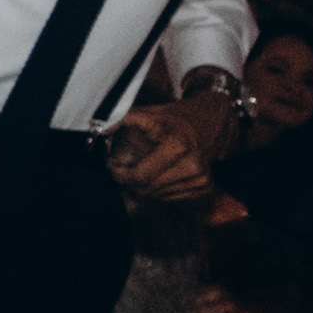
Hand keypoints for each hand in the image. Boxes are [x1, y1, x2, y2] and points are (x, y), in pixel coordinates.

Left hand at [101, 90, 235, 205]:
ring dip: (146, 187)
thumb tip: (101, 131)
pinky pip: (173, 199)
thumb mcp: (149, 113)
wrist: (211, 119)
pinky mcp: (205, 186)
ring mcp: (201, 178)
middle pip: (148, 189)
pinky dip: (161, 190)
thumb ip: (123, 120)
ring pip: (159, 196)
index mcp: (177, 146)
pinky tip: (160, 175)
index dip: (121, 174)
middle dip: (130, 181)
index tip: (112, 166)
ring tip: (143, 169)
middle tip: (123, 170)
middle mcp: (192, 165)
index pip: (141, 176)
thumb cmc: (177, 117)